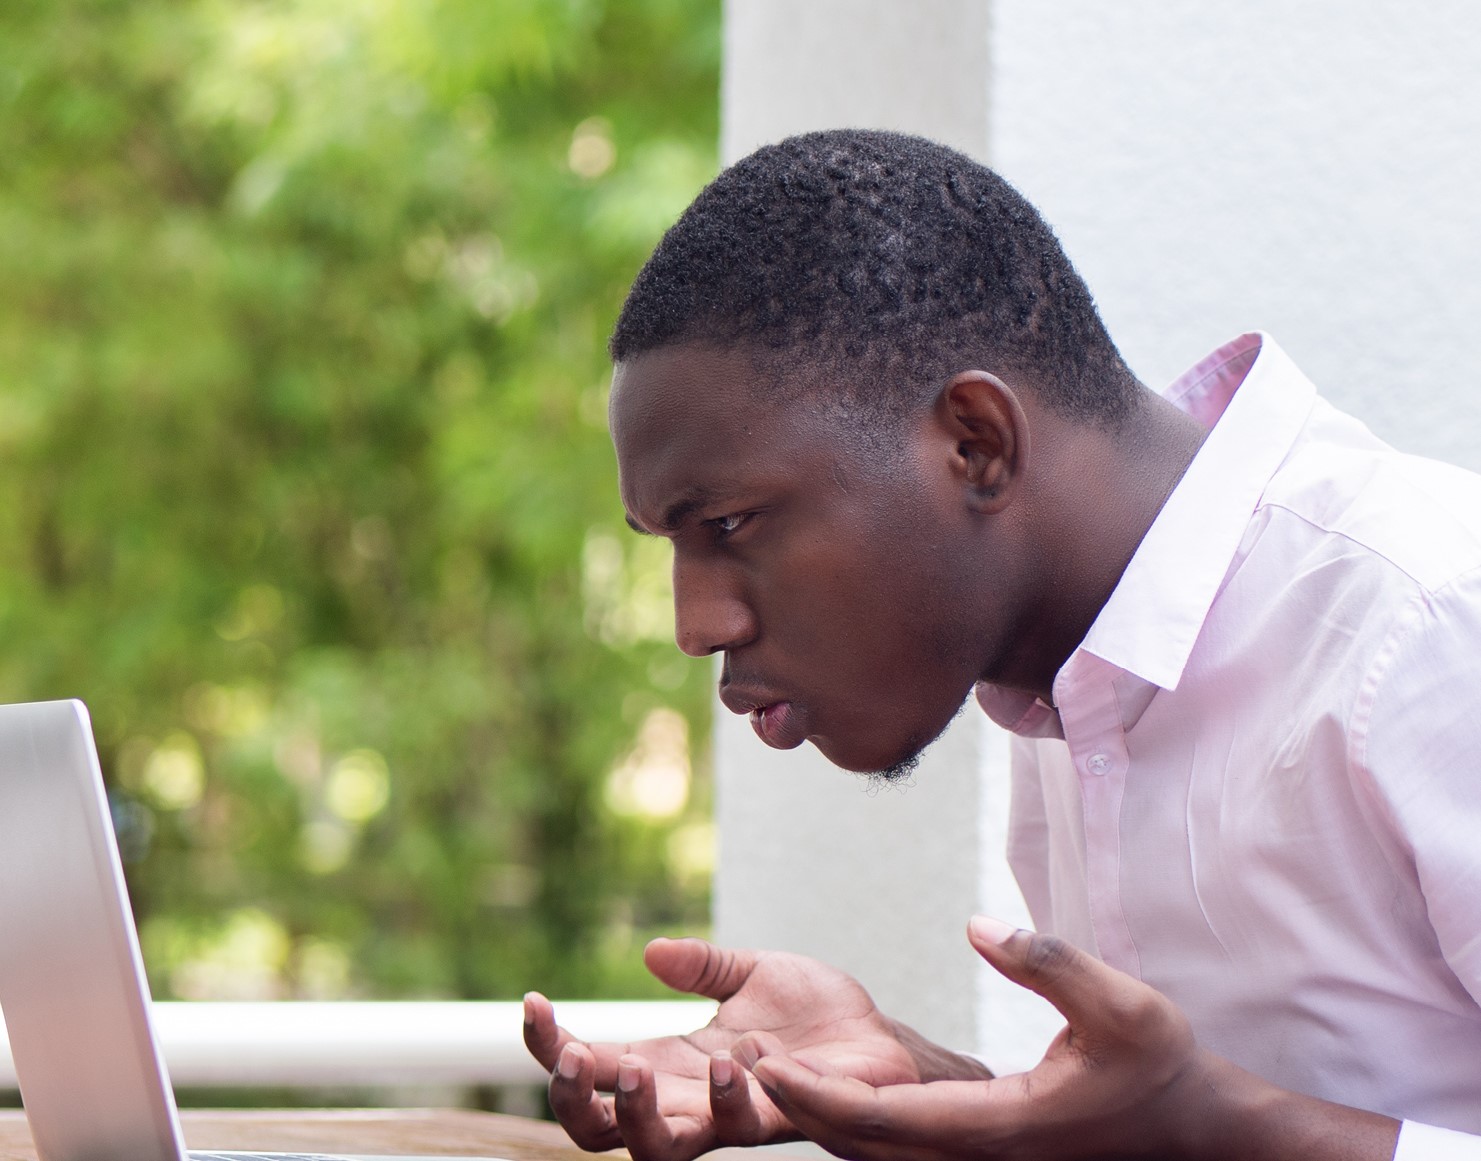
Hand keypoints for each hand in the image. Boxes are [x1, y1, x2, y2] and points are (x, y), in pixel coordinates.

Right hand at [523, 936, 989, 1160]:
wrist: (880, 1039)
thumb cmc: (813, 1014)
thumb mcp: (749, 972)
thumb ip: (702, 965)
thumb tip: (650, 953)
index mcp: (669, 1062)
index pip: (589, 1067)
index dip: (550, 1045)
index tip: (532, 1003)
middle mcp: (687, 1100)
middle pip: (600, 1130)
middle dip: (572, 1100)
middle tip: (575, 1055)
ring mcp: (728, 1117)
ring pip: (657, 1149)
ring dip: (636, 1113)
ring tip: (631, 1066)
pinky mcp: (778, 1117)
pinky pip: (741, 1124)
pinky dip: (729, 1095)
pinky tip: (737, 1056)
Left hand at [740, 917, 1401, 1160]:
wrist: (1193, 1129)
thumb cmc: (1162, 1065)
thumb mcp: (1122, 1003)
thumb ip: (1049, 962)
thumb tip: (978, 926)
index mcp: (1000, 1124)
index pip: (891, 1119)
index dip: (821, 1096)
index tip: (765, 1065)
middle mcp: (978, 1149)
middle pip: (866, 1142)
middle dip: (799, 1105)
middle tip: (738, 1060)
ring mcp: (979, 1153)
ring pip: (878, 1149)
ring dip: (819, 1112)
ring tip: (762, 1065)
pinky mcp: (983, 1144)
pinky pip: (901, 1141)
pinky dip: (853, 1117)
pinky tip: (822, 1083)